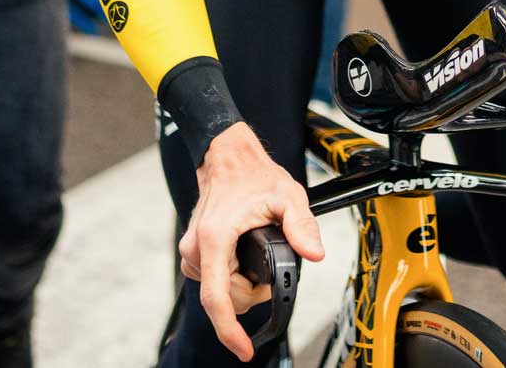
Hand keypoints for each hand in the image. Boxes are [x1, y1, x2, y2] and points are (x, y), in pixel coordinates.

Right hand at [180, 123, 323, 361]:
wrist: (227, 157)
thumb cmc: (253, 175)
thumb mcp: (288, 195)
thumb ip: (302, 225)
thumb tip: (314, 253)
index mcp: (216, 238)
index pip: (216, 298)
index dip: (229, 330)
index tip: (243, 350)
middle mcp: (196, 247)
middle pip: (223, 299)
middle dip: (251, 295)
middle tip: (271, 272)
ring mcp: (191, 250)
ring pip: (217, 292)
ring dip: (241, 287)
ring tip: (259, 261)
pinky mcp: (193, 251)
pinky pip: (212, 281)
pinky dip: (231, 280)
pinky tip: (245, 262)